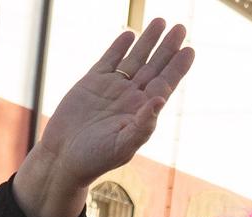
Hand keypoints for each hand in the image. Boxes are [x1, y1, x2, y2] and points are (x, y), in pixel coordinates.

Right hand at [13, 19, 195, 216]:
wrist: (62, 157)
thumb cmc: (95, 159)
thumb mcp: (122, 146)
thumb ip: (143, 125)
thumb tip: (160, 99)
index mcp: (142, 113)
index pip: (165, 85)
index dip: (177, 67)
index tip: (189, 50)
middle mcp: (131, 98)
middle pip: (154, 67)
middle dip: (168, 48)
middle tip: (181, 28)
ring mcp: (112, 88)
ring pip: (135, 59)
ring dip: (148, 41)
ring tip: (160, 22)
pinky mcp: (92, 82)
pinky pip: (110, 60)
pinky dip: (119, 47)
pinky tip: (130, 34)